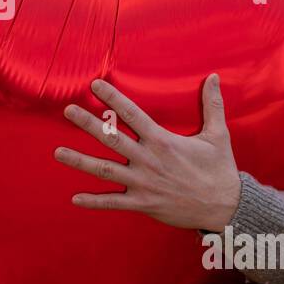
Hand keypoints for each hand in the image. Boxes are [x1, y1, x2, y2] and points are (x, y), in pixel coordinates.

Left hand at [53, 75, 241, 231]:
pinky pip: (113, 203)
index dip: (112, 98)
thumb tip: (213, 76)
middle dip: (87, 123)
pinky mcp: (143, 204)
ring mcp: (143, 183)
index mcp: (162, 141)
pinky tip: (74, 198)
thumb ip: (212, 105)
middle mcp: (148, 160)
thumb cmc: (220, 170)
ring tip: (57, 152)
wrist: (225, 207)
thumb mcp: (218, 135)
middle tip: (67, 110)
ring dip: (80, 161)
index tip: (95, 85)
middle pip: (111, 139)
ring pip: (104, 170)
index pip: (132, 115)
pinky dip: (94, 202)